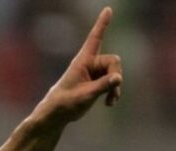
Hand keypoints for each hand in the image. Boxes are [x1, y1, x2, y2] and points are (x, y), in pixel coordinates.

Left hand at [35, 7, 122, 125]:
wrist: (57, 115)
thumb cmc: (65, 103)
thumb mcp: (85, 95)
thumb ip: (103, 86)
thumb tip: (118, 78)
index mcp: (82, 61)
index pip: (94, 39)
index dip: (102, 24)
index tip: (108, 9)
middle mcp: (90, 64)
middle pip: (114, 61)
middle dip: (115, 75)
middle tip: (112, 89)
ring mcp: (95, 74)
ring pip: (116, 74)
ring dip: (115, 88)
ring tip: (109, 101)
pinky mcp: (97, 83)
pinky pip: (113, 83)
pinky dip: (114, 93)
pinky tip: (109, 103)